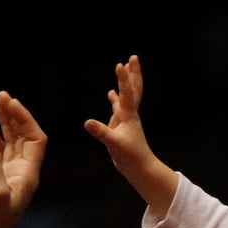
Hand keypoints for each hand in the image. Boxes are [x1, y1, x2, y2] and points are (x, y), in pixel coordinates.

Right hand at [0, 92, 46, 227]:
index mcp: (27, 176)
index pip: (36, 140)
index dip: (26, 119)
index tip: (10, 102)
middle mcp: (21, 175)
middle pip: (25, 138)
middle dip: (16, 116)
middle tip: (2, 95)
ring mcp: (7, 178)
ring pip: (11, 144)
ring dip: (6, 123)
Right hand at [84, 54, 177, 215]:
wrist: (140, 169)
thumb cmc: (131, 157)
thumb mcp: (114, 144)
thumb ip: (101, 132)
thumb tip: (87, 122)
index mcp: (129, 116)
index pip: (127, 93)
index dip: (123, 79)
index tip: (121, 64)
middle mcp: (129, 115)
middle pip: (133, 90)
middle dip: (133, 74)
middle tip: (133, 58)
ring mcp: (127, 121)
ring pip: (126, 97)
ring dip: (125, 83)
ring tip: (123, 69)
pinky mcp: (123, 128)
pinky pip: (119, 109)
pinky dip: (115, 101)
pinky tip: (110, 94)